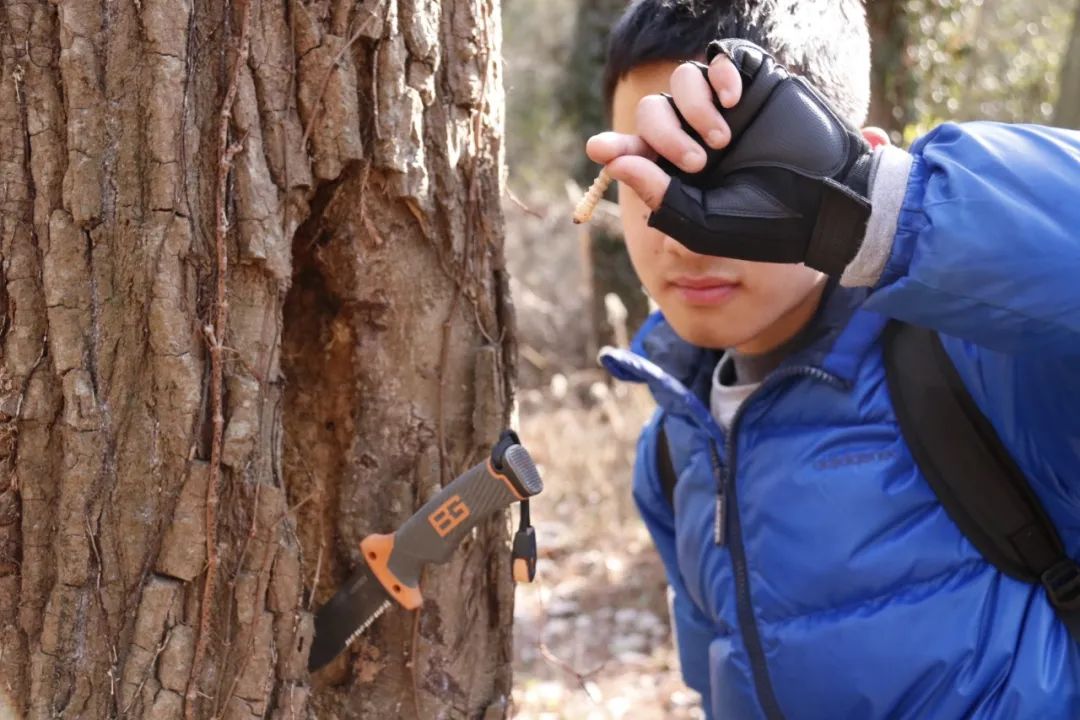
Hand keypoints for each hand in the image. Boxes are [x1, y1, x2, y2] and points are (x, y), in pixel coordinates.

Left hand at [587, 39, 878, 274]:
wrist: (829, 202)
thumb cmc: (768, 224)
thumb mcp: (705, 221)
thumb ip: (659, 194)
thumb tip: (612, 160)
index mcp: (680, 172)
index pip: (636, 151)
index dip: (616, 147)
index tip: (600, 149)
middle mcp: (697, 135)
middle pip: (653, 111)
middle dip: (663, 134)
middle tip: (696, 162)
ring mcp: (725, 106)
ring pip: (682, 79)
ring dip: (693, 107)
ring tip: (723, 138)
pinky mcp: (754, 81)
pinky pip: (720, 55)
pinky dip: (720, 72)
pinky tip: (735, 101)